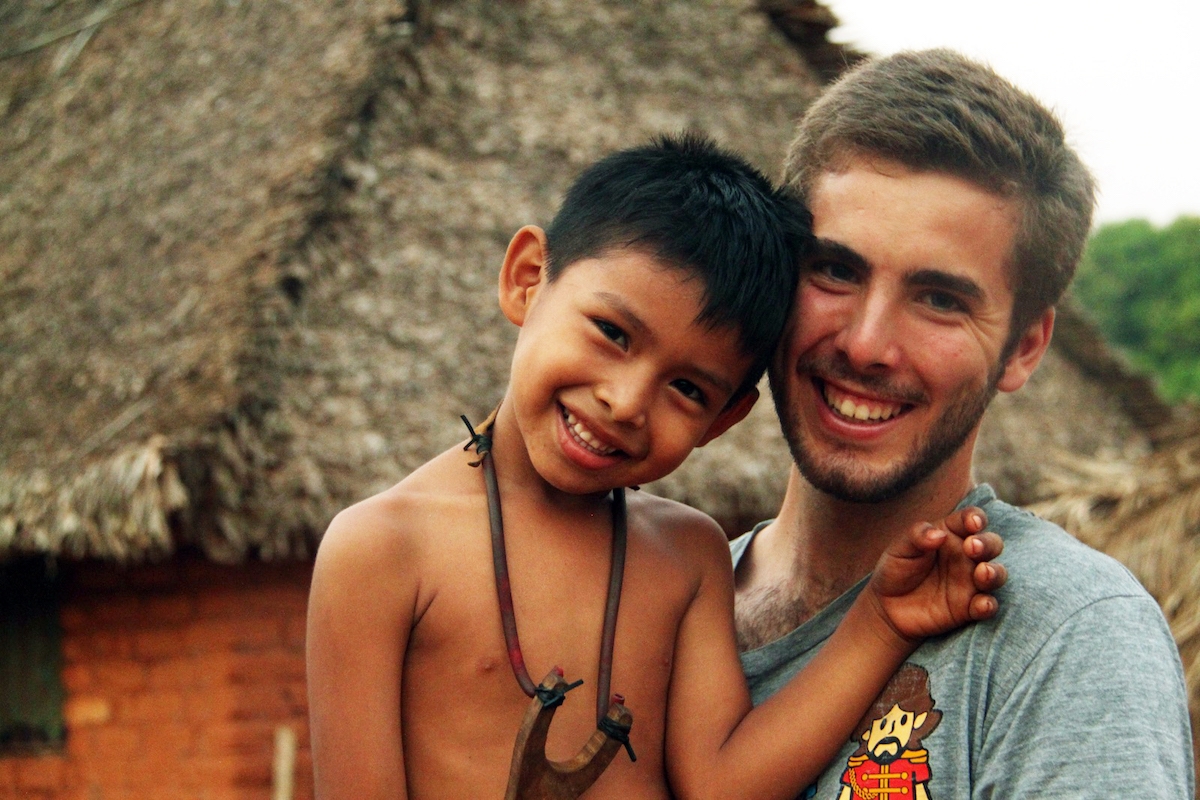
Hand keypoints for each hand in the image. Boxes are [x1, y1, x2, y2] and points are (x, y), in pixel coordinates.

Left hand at [867, 507, 1006, 643]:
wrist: (887, 605)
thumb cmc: (896, 568)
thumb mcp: (900, 548)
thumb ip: (917, 536)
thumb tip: (938, 534)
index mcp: (951, 534)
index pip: (970, 520)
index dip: (976, 518)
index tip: (973, 523)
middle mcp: (966, 556)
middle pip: (991, 544)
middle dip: (987, 544)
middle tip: (972, 547)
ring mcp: (970, 582)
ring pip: (996, 574)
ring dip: (994, 572)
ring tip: (982, 572)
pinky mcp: (968, 607)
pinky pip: (987, 606)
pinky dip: (988, 605)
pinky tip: (982, 604)